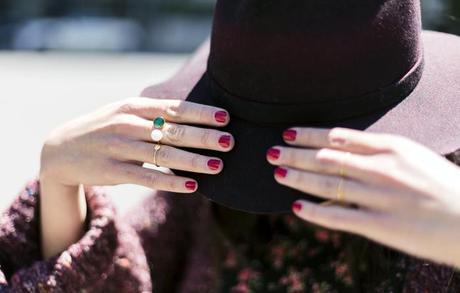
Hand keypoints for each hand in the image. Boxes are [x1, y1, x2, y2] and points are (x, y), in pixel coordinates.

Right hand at [39, 97, 232, 257]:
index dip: (201, 113)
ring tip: (218, 166)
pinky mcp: (114, 171)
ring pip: (164, 156)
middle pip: (173, 131)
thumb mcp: (124, 112)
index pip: (174, 108)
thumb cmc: (104, 128)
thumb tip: (194, 116)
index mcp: (134, 107)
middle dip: (204, 136)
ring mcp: (120, 148)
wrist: (61, 149)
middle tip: (230, 141)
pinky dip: (171, 182)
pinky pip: (148, 178)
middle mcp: (128, 125)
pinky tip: (192, 187)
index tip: (225, 117)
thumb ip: (154, 112)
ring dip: (194, 161)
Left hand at [267, 127, 459, 267]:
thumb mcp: (413, 155)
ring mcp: (379, 197)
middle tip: (271, 152)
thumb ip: (377, 152)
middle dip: (294, 155)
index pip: (337, 137)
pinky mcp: (380, 226)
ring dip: (297, 177)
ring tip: (277, 173)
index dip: (309, 135)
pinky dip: (314, 212)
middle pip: (325, 158)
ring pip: (326, 185)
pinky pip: (338, 217)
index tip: (288, 133)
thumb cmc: (443, 184)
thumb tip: (341, 150)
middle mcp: (381, 169)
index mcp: (390, 147)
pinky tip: (296, 207)